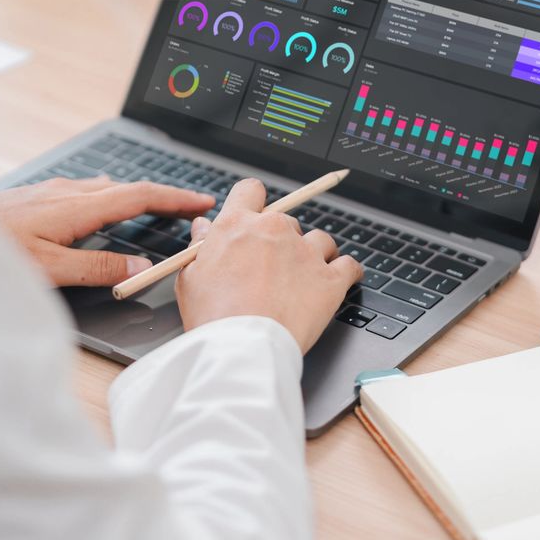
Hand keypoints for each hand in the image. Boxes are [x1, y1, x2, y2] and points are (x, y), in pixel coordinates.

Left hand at [0, 177, 214, 286]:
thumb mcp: (50, 269)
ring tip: (158, 209)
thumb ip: (98, 269)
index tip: (203, 201)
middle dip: (165, 197)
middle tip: (192, 208)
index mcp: (79, 206)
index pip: (141, 196)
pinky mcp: (41, 196)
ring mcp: (55, 190)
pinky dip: (114, 198)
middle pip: (130, 188)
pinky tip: (106, 208)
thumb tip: (141, 269)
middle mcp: (71, 191)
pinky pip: (90, 191)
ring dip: (139, 196)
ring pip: (109, 188)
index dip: (175, 199)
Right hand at [176, 178, 362, 353]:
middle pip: (286, 220)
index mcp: (238, 224)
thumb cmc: (212, 317)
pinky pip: (349, 265)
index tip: (254, 216)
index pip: (250, 190)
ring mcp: (306, 253)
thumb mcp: (190, 277)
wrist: (243, 348)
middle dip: (281, 240)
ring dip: (315, 254)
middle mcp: (275, 229)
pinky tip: (342, 279)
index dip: (253, 202)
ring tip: (305, 277)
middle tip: (272, 268)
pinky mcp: (330, 280)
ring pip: (320, 239)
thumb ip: (201, 245)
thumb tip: (203, 227)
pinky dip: (347, 271)